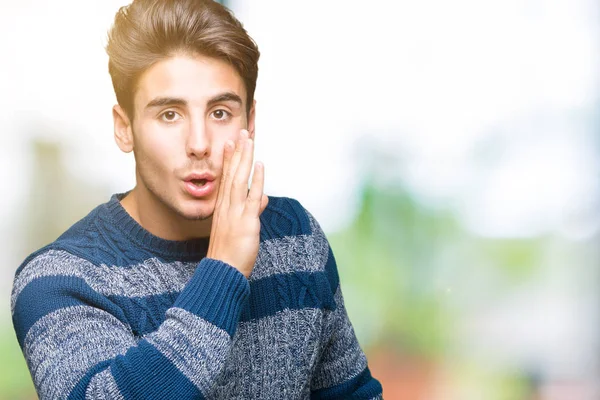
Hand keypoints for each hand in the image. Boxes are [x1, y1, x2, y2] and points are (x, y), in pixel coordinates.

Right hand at [206, 129, 268, 277]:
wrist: (223, 272)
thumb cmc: (230, 253)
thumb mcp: (240, 229)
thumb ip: (252, 211)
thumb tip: (261, 198)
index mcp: (223, 208)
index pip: (226, 178)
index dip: (229, 159)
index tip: (231, 143)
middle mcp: (227, 206)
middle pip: (232, 173)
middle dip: (237, 151)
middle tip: (241, 132)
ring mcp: (235, 212)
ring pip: (240, 179)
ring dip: (244, 158)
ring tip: (248, 139)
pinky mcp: (245, 221)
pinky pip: (252, 196)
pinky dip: (256, 179)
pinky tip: (259, 165)